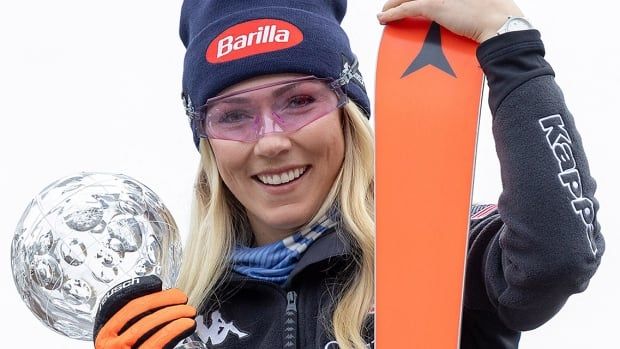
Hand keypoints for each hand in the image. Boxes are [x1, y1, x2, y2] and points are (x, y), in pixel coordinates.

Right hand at [94, 275, 196, 348]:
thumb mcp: (124, 343)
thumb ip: (133, 327)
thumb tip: (162, 306)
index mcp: (105, 334)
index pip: (130, 306)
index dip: (153, 295)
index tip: (171, 291)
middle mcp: (108, 343)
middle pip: (139, 311)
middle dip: (165, 300)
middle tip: (183, 298)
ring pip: (150, 324)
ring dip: (174, 313)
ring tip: (189, 311)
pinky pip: (158, 340)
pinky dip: (175, 328)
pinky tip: (186, 324)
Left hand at [377, 0, 524, 42]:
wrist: (501, 23)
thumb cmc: (497, 16)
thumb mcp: (480, 3)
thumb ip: (465, 4)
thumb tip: (457, 12)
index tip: (410, 0)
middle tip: (393, 4)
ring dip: (393, 4)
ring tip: (385, 11)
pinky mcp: (433, 5)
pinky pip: (405, 8)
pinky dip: (392, 13)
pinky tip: (384, 18)